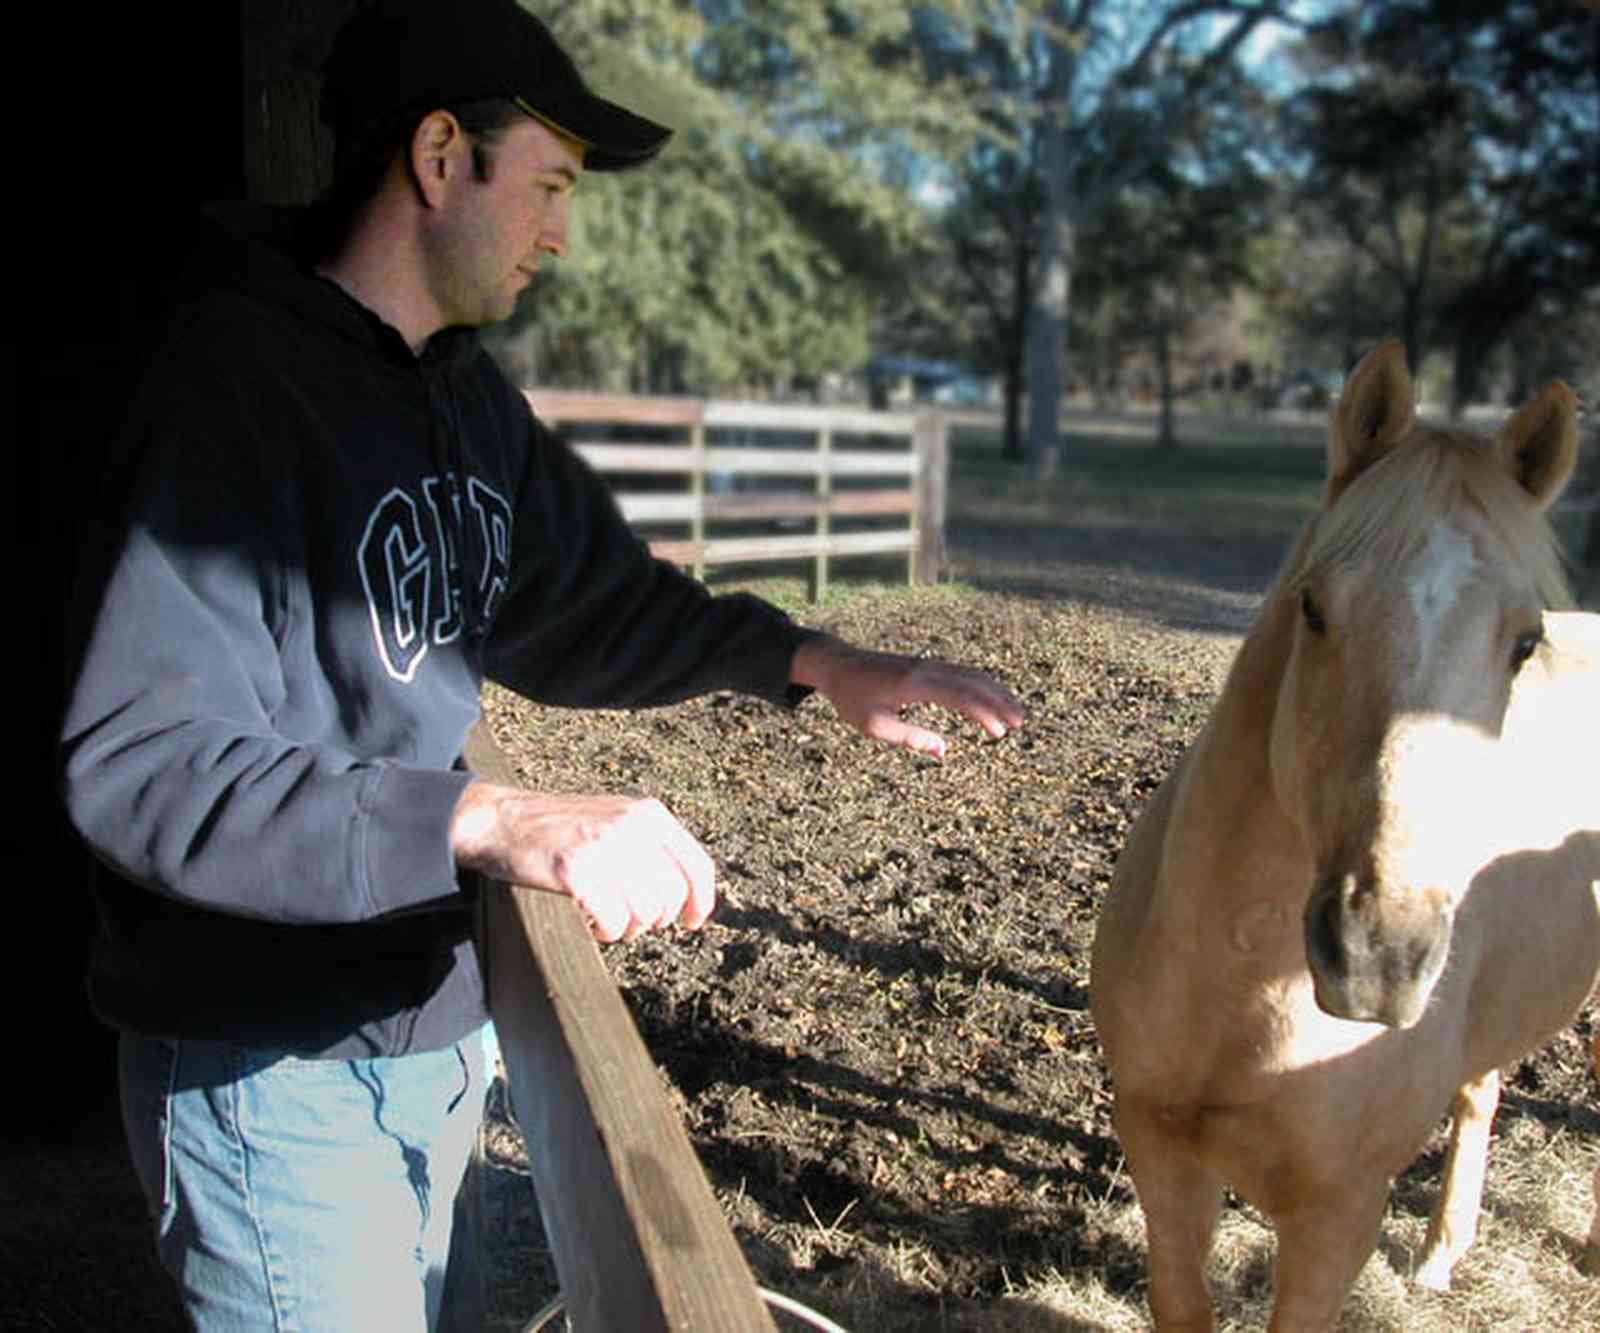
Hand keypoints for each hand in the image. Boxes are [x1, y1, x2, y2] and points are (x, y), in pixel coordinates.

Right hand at [450, 783, 714, 941]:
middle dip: (656, 918)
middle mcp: (633, 826)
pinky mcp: (578, 870)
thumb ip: (651, 845)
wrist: (502, 819)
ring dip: (630, 927)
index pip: (697, 865)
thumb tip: (687, 894)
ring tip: (610, 919)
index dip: (701, 901)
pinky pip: (615, 922)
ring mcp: (605, 847)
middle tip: (633, 921)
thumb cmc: (561, 827)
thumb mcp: (616, 819)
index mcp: (649, 813)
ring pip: (646, 912)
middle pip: (672, 895)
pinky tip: (593, 923)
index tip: (691, 921)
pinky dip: (607, 932)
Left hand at [789, 634, 1023, 758]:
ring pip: (971, 674)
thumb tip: (944, 752)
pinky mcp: (927, 665)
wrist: (838, 665)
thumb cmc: (852, 699)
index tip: (1000, 732)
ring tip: (1015, 714)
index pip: (957, 696)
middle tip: (1020, 723)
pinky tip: (994, 699)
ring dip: (995, 692)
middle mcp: (925, 669)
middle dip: (999, 702)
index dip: (983, 713)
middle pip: (972, 682)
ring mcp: (928, 664)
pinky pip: (961, 673)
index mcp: (912, 684)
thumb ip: (911, 738)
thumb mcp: (875, 725)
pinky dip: (982, 685)